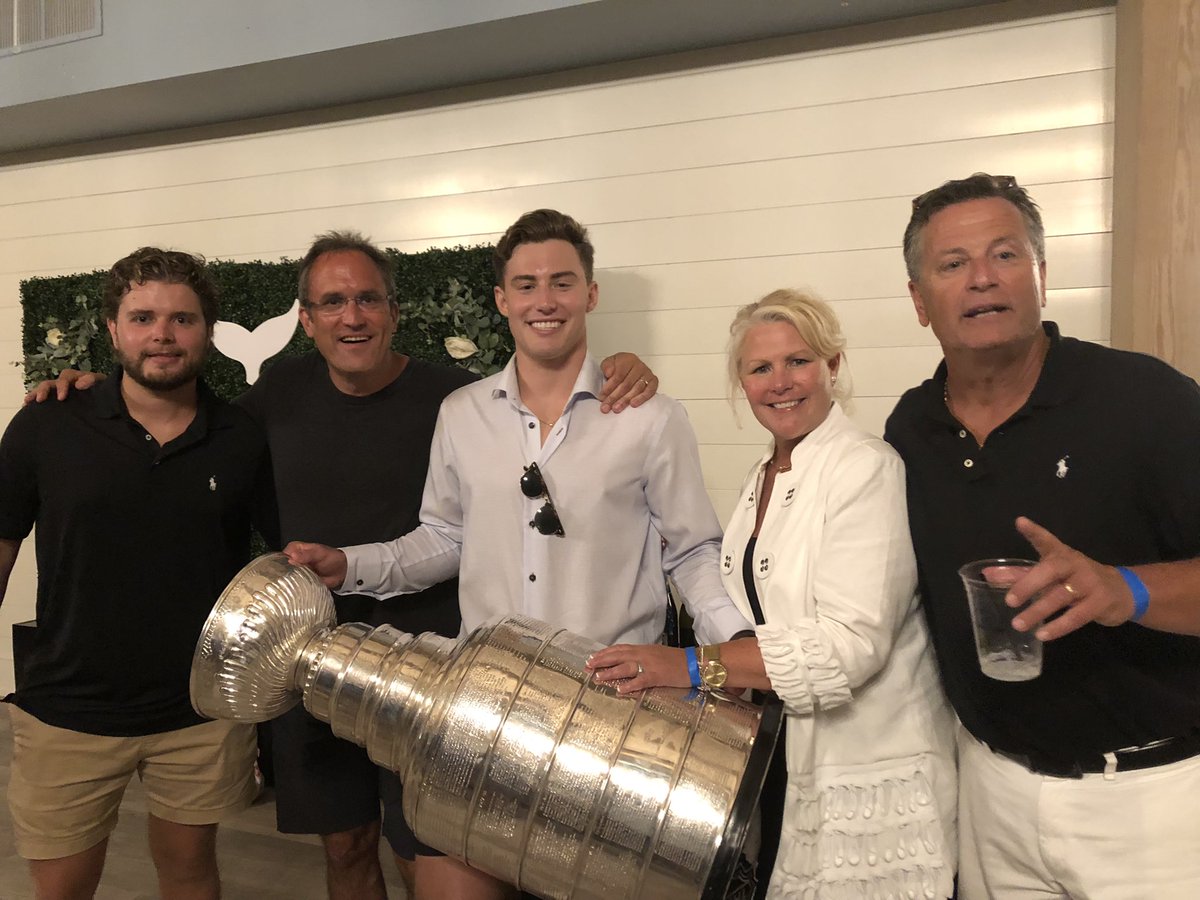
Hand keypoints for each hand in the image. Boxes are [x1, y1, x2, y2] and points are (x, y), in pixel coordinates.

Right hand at [24, 369, 102, 403]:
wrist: (111, 401)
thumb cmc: (106, 391)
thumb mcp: (103, 384)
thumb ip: (93, 380)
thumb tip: (79, 384)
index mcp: (77, 377)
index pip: (66, 377)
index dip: (62, 386)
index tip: (61, 398)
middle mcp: (66, 383)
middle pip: (51, 382)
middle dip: (45, 390)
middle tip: (41, 399)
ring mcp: (60, 392)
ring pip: (45, 389)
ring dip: (35, 394)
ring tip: (27, 402)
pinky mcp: (58, 401)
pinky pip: (45, 399)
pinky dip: (34, 401)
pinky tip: (26, 407)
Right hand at [283, 541, 347, 588]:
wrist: (341, 571)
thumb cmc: (331, 558)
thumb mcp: (319, 553)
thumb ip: (307, 555)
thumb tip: (293, 556)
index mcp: (295, 549)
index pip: (281, 555)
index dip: (280, 563)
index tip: (285, 570)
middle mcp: (293, 560)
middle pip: (281, 568)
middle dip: (283, 574)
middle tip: (289, 579)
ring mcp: (296, 572)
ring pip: (286, 578)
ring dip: (289, 582)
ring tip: (294, 585)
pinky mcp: (300, 582)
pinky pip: (293, 586)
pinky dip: (295, 588)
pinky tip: (296, 591)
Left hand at [586, 643, 688, 692]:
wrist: (693, 663)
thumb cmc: (675, 660)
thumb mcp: (656, 654)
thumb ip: (641, 657)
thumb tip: (626, 662)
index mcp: (642, 649)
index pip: (619, 649)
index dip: (604, 653)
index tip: (592, 658)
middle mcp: (643, 654)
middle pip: (618, 656)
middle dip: (601, 661)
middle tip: (588, 666)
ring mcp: (649, 665)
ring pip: (625, 667)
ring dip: (610, 672)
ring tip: (597, 677)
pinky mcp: (657, 676)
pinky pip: (640, 680)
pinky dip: (629, 685)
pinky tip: (620, 689)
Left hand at [598, 353, 657, 412]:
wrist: (630, 369)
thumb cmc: (619, 367)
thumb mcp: (609, 363)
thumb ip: (607, 366)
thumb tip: (609, 373)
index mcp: (627, 359)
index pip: (618, 375)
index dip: (609, 387)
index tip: (601, 397)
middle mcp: (639, 366)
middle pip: (626, 384)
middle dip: (615, 397)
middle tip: (606, 407)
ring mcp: (647, 374)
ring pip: (636, 389)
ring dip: (625, 400)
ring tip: (616, 408)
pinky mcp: (654, 382)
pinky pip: (649, 391)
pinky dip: (641, 398)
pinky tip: (633, 404)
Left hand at [1007, 516, 1133, 639]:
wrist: (1121, 592)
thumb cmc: (1077, 580)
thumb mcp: (1049, 574)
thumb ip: (1018, 574)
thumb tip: (987, 574)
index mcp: (1061, 554)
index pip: (1046, 540)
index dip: (1034, 532)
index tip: (1020, 522)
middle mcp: (1075, 564)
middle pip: (1050, 570)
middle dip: (1028, 584)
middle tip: (1009, 601)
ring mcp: (1089, 583)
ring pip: (1061, 596)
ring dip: (1038, 611)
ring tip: (1018, 624)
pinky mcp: (1099, 602)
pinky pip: (1077, 616)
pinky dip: (1058, 626)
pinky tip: (1042, 635)